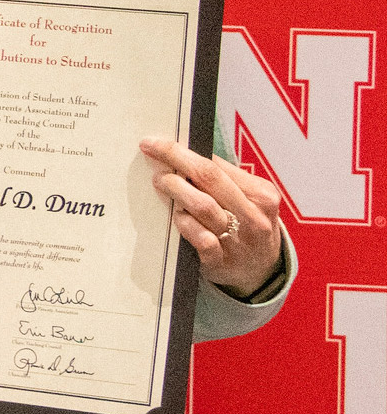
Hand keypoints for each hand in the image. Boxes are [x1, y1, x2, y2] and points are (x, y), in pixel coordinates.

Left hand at [141, 137, 283, 297]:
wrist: (261, 271)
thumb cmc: (246, 226)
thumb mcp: (248, 200)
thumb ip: (223, 181)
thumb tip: (181, 155)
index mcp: (262, 194)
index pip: (217, 165)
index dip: (184, 150)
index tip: (158, 142)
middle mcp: (253, 216)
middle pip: (209, 178)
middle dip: (176, 159)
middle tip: (151, 149)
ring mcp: (238, 240)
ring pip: (203, 206)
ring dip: (176, 189)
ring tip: (160, 180)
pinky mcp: (221, 261)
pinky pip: (201, 238)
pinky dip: (185, 223)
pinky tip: (176, 216)